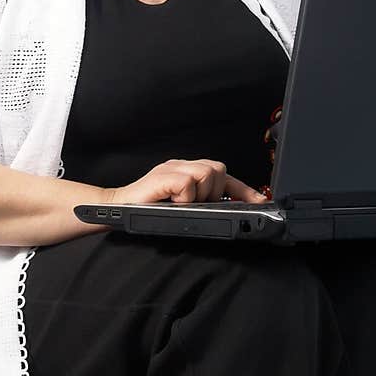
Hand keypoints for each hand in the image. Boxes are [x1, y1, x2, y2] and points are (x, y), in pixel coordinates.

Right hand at [106, 159, 267, 206]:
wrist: (116, 210)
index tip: (259, 202)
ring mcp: (172, 168)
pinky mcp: (163, 175)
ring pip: (208, 174)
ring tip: (182, 203)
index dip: (243, 189)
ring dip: (200, 194)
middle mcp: (181, 165)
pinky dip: (185, 197)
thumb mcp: (179, 207)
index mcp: (187, 171)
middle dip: (215, 192)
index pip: (223, 176)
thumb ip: (199, 203)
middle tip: (196, 205)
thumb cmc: (146, 211)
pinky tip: (173, 201)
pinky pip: (189, 183)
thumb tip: (226, 208)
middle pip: (219, 170)